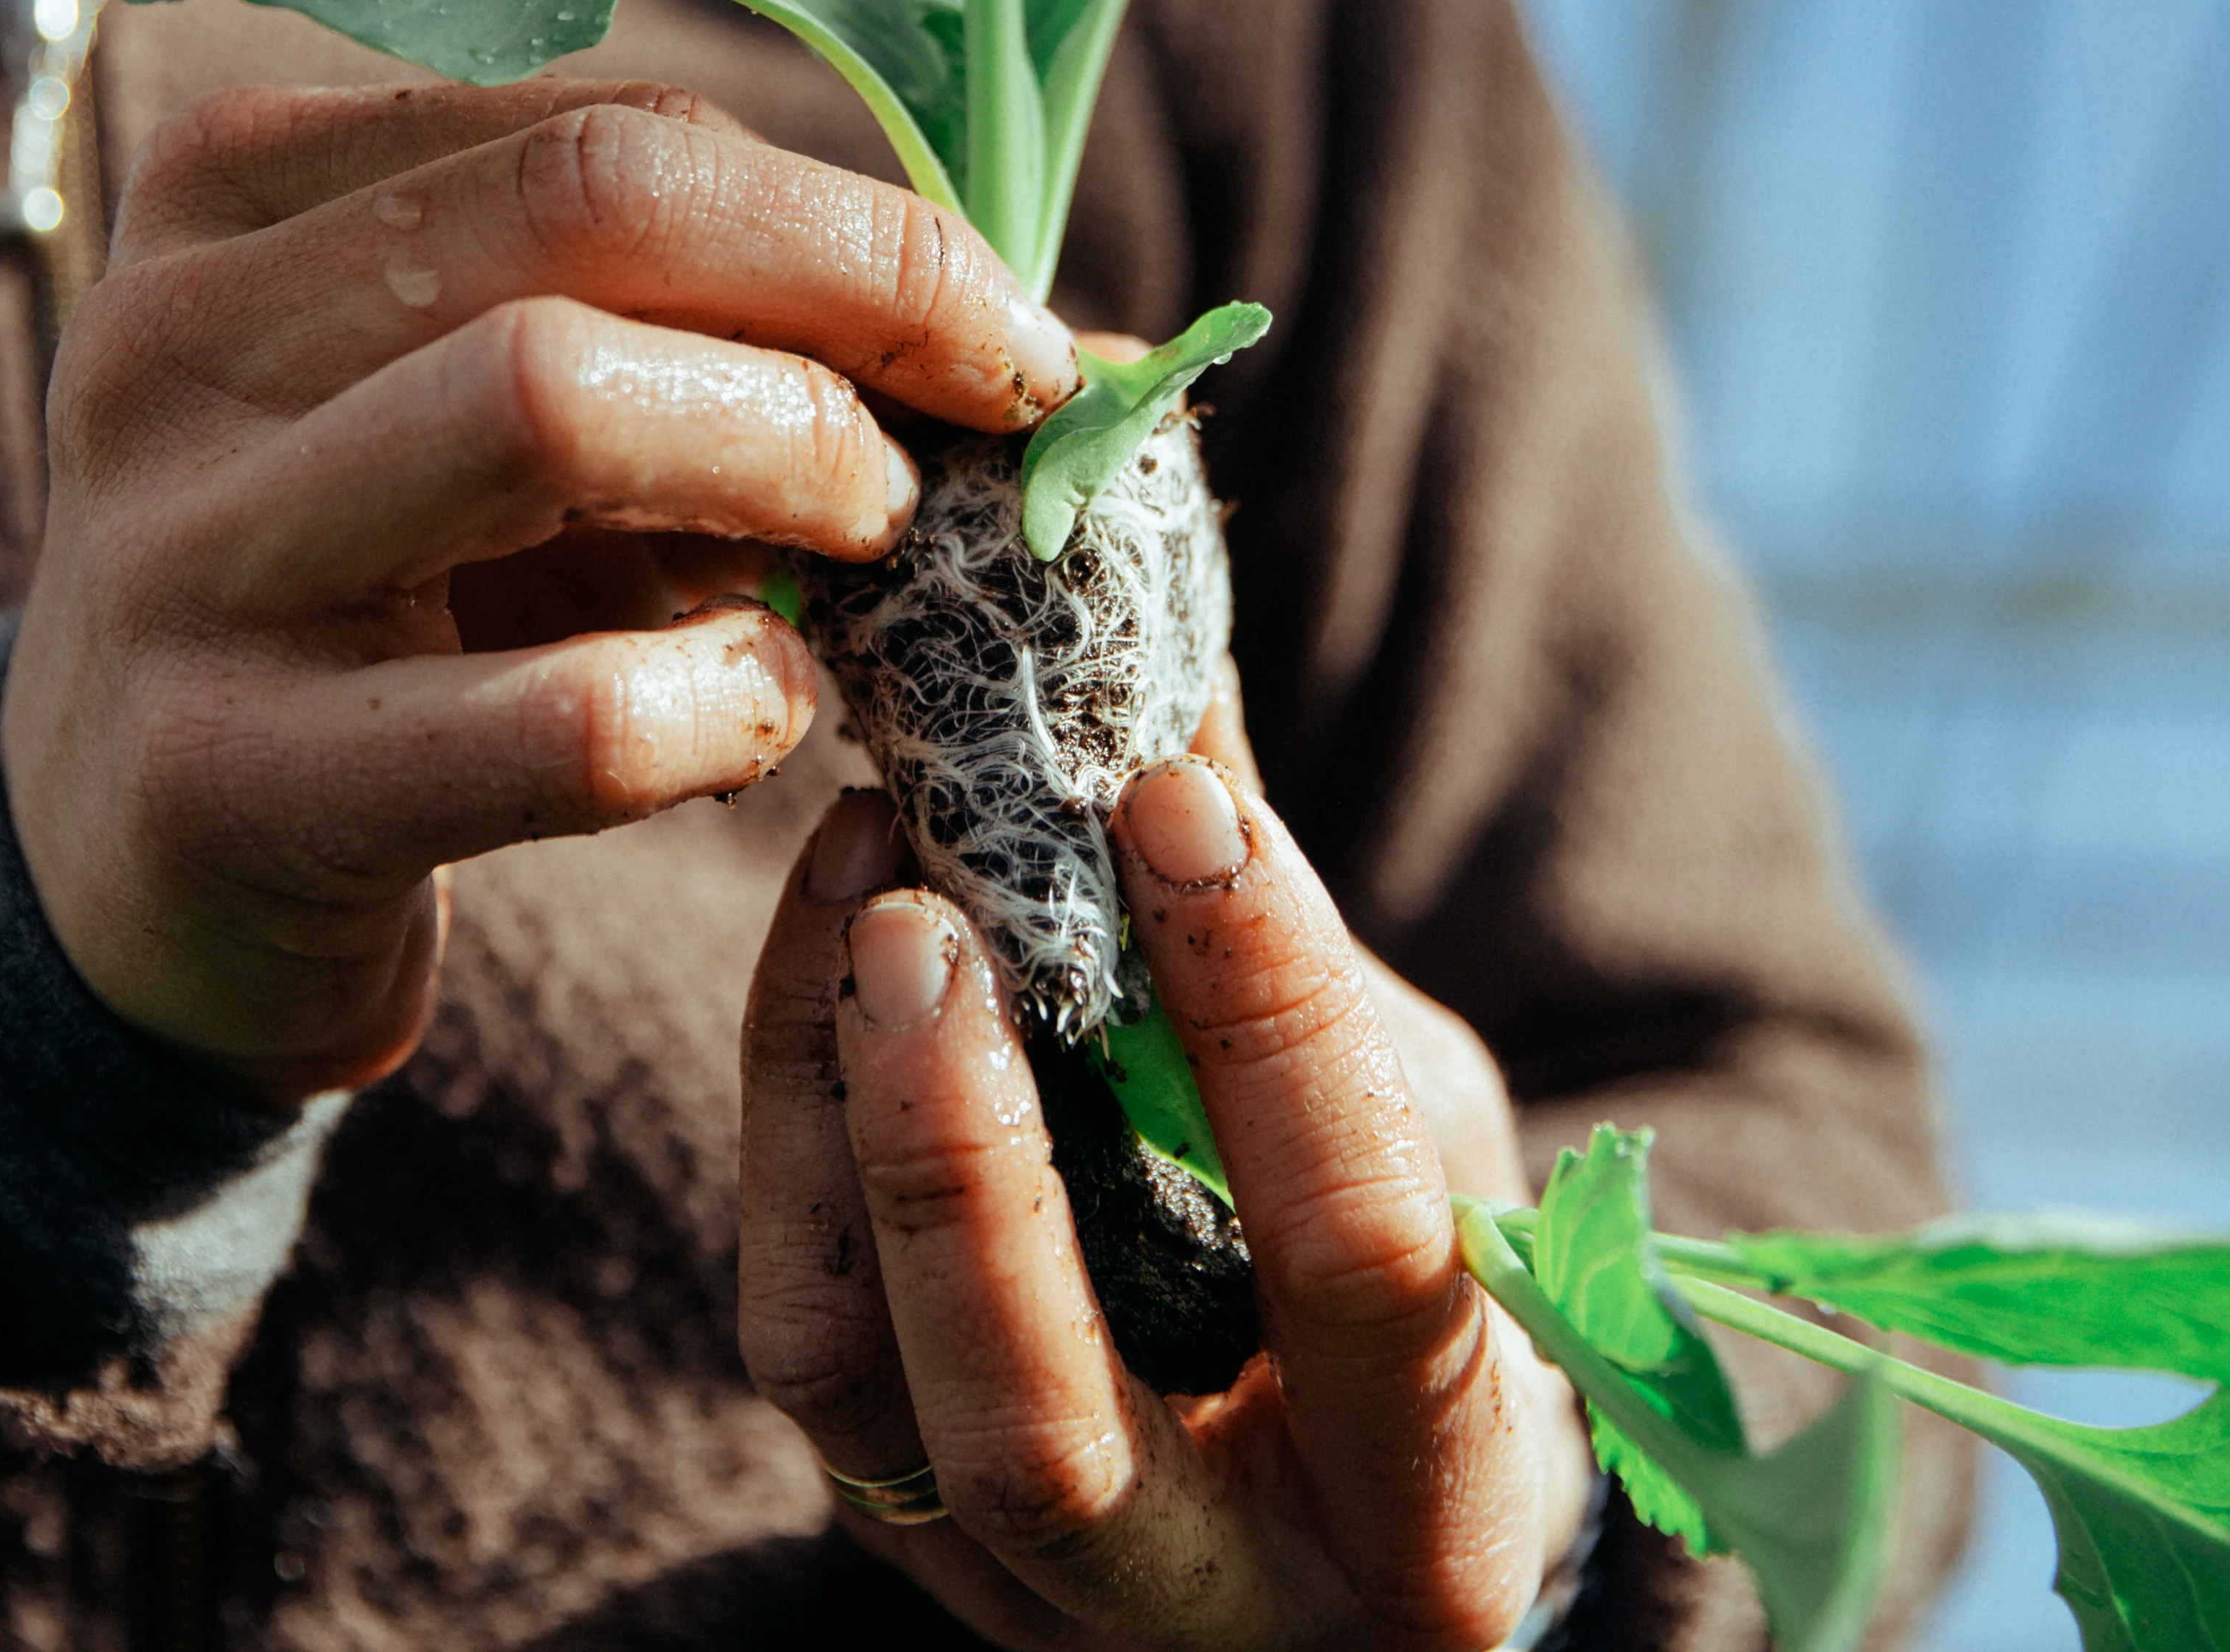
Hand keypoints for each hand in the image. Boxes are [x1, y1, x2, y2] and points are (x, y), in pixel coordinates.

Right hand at [0, 80, 1076, 1099]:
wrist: (117, 878)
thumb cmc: (374, 606)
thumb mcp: (484, 417)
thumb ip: (703, 335)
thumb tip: (1073, 343)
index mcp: (232, 185)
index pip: (610, 127)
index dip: (857, 215)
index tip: (998, 325)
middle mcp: (170, 331)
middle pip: (592, 201)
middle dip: (852, 290)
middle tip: (976, 416)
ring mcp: (179, 551)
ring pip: (551, 396)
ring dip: (789, 455)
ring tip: (870, 542)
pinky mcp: (223, 777)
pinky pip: (558, 717)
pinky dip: (724, 703)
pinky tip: (765, 713)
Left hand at [739, 762, 1591, 1649]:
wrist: (1360, 1501)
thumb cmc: (1434, 1281)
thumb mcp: (1436, 1131)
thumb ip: (1309, 961)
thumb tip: (1170, 670)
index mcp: (1435, 1518)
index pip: (1358, 1267)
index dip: (1275, 1023)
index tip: (1176, 801)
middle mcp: (1218, 1607)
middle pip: (1036, 1425)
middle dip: (962, 1156)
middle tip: (926, 906)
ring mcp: (1025, 1592)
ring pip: (858, 1392)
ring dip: (837, 1116)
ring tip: (860, 878)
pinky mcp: (897, 1528)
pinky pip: (804, 1335)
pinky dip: (793, 1127)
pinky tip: (830, 947)